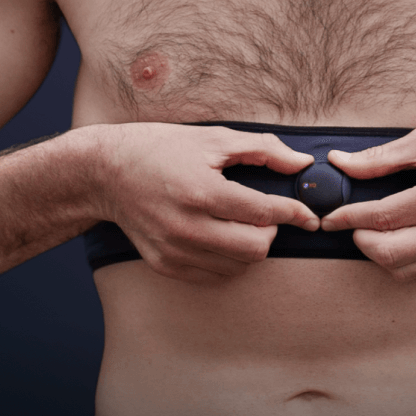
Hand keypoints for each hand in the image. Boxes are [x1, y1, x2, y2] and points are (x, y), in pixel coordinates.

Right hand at [96, 123, 318, 283]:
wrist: (106, 172)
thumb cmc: (162, 149)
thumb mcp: (213, 139)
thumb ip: (263, 150)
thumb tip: (302, 165)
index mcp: (201, 191)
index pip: (264, 212)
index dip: (295, 214)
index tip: (309, 216)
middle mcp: (187, 226)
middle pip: (256, 248)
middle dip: (270, 232)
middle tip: (263, 214)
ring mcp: (174, 250)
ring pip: (238, 266)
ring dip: (250, 246)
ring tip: (239, 223)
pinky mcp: (165, 264)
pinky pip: (215, 275)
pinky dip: (228, 260)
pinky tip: (221, 237)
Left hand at [320, 126, 415, 280]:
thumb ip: (381, 158)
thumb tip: (339, 163)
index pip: (381, 217)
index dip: (347, 218)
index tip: (328, 216)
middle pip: (387, 253)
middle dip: (357, 239)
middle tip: (346, 222)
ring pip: (400, 269)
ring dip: (375, 252)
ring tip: (368, 229)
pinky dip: (397, 258)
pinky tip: (392, 236)